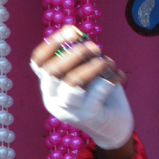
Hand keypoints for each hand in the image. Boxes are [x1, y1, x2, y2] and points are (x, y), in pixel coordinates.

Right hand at [31, 25, 133, 150]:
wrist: (114, 128)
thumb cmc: (100, 95)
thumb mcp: (89, 74)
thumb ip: (83, 59)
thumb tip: (82, 38)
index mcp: (49, 86)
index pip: (38, 63)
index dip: (52, 43)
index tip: (72, 30)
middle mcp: (53, 99)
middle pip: (52, 72)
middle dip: (75, 53)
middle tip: (95, 47)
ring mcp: (69, 111)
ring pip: (73, 82)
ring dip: (94, 65)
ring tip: (109, 62)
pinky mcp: (89, 116)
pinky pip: (99, 89)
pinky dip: (113, 77)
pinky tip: (120, 77)